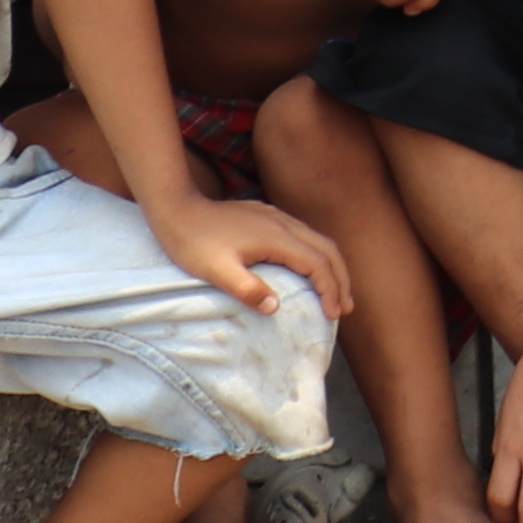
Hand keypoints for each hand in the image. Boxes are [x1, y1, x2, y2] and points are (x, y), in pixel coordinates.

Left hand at [151, 191, 355, 327]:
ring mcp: (276, 217)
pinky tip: (308, 267)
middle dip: (341, 278)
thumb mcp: (217, 271)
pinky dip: (317, 255)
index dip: (330, 290)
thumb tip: (277, 307)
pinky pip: (304, 235)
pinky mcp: (266, 216)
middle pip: (327, 249)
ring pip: (317, 240)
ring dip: (331, 266)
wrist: (177, 208)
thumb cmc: (194, 243)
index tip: (334, 315)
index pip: (317, 264)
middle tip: (346, 308)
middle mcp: (283, 224)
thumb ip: (247, 289)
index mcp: (277, 238)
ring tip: (335, 291)